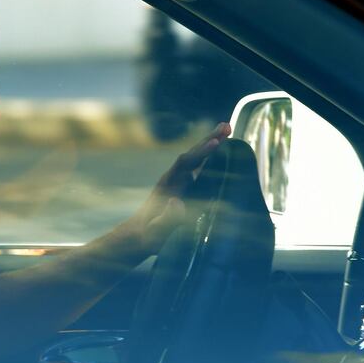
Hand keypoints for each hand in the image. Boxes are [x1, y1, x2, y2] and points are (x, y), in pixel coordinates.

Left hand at [134, 122, 231, 253]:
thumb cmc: (148, 237)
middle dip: (208, 140)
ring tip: (227, 129)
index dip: (200, 153)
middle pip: (191, 154)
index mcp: (168, 186)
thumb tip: (177, 202)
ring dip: (210, 144)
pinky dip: (209, 156)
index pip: (185, 164)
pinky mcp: (181, 187)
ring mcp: (177, 181)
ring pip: (195, 158)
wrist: (136, 236)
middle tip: (227, 126)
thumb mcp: (157, 232)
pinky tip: (220, 152)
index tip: (216, 142)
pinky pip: (197, 167)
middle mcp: (172, 179)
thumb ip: (167, 219)